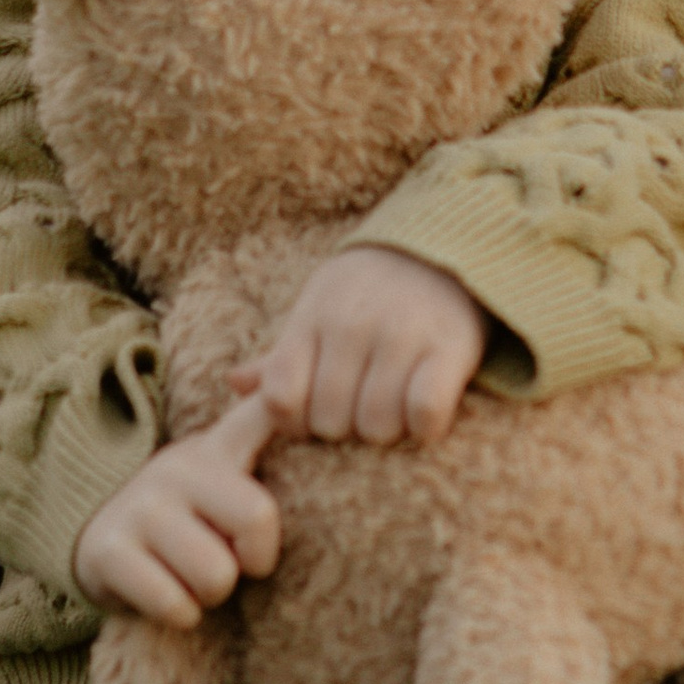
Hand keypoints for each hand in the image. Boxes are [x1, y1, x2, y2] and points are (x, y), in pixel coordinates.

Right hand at [71, 393, 282, 628]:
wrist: (96, 543)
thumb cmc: (184, 518)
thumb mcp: (223, 473)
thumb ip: (264, 433)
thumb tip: (285, 392)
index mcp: (217, 448)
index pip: (262, 411)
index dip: (286, 402)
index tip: (303, 408)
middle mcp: (177, 467)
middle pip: (257, 517)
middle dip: (252, 561)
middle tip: (229, 560)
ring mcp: (140, 506)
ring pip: (216, 575)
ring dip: (212, 595)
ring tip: (192, 577)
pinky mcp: (108, 550)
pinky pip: (175, 605)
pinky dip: (181, 614)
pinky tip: (167, 595)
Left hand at [233, 245, 486, 448]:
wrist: (441, 253)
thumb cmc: (367, 294)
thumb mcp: (317, 311)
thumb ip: (280, 356)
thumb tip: (233, 383)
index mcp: (313, 318)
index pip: (280, 398)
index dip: (294, 422)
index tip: (315, 413)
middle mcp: (352, 325)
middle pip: (330, 422)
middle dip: (344, 429)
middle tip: (360, 409)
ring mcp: (402, 335)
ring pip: (376, 426)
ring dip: (386, 430)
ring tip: (393, 408)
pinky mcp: (450, 347)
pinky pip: (425, 414)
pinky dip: (424, 426)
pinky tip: (423, 412)